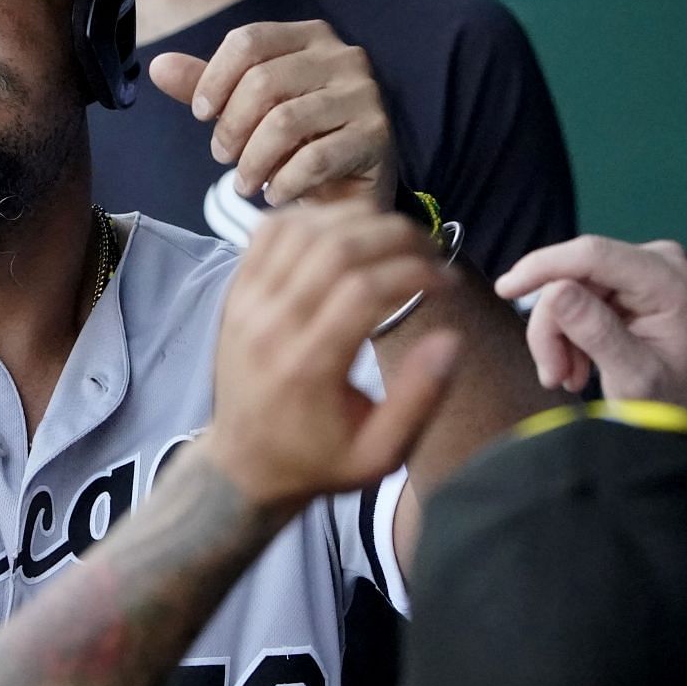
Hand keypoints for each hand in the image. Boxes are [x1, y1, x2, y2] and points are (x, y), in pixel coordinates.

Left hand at [151, 21, 397, 208]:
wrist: (351, 188)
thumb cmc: (294, 142)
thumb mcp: (245, 109)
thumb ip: (205, 86)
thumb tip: (158, 65)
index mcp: (310, 36)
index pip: (248, 41)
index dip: (213, 79)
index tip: (201, 115)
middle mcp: (344, 56)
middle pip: (262, 81)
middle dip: (231, 127)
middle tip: (223, 157)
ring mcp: (364, 95)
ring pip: (285, 122)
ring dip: (253, 161)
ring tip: (245, 182)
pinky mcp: (376, 137)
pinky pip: (315, 159)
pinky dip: (285, 182)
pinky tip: (275, 194)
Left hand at [205, 206, 459, 511]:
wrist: (242, 466)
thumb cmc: (318, 461)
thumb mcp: (378, 457)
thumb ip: (419, 400)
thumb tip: (451, 339)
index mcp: (308, 367)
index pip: (364, 289)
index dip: (415, 272)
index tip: (447, 280)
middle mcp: (271, 327)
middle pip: (335, 249)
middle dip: (395, 237)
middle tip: (429, 250)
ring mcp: (247, 305)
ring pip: (301, 231)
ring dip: (356, 221)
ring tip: (394, 238)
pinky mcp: (235, 294)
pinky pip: (268, 234)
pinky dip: (311, 219)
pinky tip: (345, 233)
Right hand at [494, 236, 686, 431]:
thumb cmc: (676, 399)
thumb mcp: (634, 376)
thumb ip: (596, 332)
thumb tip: (554, 291)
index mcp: (668, 279)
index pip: (591, 255)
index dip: (542, 267)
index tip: (504, 290)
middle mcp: (657, 260)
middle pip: (573, 276)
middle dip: (553, 326)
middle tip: (553, 373)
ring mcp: (642, 268)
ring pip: (567, 288)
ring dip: (558, 336)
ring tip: (568, 376)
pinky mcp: (627, 281)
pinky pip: (576, 296)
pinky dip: (568, 333)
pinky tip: (578, 363)